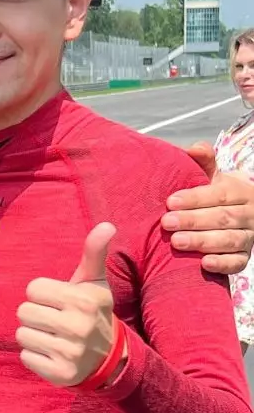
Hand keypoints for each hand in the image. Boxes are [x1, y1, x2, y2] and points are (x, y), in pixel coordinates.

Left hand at [16, 223, 116, 386]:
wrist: (109, 358)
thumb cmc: (92, 311)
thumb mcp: (95, 282)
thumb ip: (94, 252)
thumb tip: (106, 224)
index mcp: (84, 300)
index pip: (32, 289)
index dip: (42, 294)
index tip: (60, 302)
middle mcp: (78, 327)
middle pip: (24, 311)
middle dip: (36, 314)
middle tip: (56, 321)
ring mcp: (70, 353)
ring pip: (22, 334)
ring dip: (34, 335)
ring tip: (54, 337)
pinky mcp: (60, 374)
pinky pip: (25, 357)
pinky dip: (35, 356)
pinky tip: (53, 354)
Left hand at [161, 141, 253, 274]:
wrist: (238, 213)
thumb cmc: (215, 194)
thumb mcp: (212, 175)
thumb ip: (203, 162)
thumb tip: (193, 149)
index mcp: (241, 191)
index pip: (220, 194)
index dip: (195, 199)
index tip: (170, 202)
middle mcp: (250, 214)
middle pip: (223, 218)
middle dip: (193, 221)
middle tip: (167, 223)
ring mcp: (250, 237)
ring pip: (230, 240)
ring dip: (203, 241)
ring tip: (177, 242)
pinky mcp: (245, 256)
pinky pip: (238, 262)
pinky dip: (222, 264)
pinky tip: (203, 264)